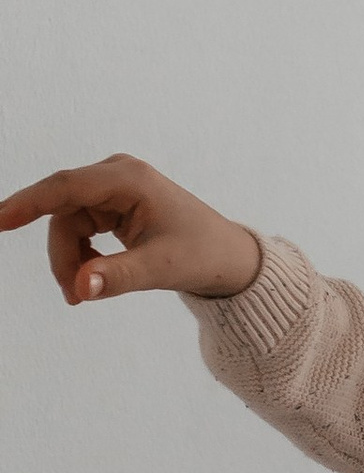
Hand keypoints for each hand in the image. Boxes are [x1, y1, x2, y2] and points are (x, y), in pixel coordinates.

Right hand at [0, 155, 263, 305]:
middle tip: (73, 296)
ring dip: (70, 260)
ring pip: (66, 223)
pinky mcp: (111, 204)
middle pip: (62, 212)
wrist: (227, 256)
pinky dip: (79, 255)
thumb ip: (118, 277)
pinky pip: (77, 228)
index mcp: (130, 179)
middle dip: (63, 255)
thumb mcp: (161, 269)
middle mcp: (117, 175)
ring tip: (83, 293)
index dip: (27, 203)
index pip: (65, 187)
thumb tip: (80, 288)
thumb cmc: (202, 255)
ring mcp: (113, 188)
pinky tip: (93, 276)